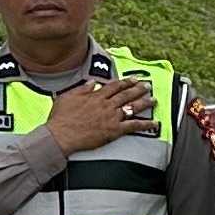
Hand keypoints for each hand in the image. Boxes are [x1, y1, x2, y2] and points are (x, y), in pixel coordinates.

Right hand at [42, 76, 159, 154]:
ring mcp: (112, 117)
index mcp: (96, 96)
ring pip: (133, 107)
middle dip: (139, 89)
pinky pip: (134, 126)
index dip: (126, 82)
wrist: (61, 135)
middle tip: (148, 86)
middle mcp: (107, 105)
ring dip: (145, 103)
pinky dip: (145, 124)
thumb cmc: (60, 118)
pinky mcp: (115, 130)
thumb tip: (91, 82)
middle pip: (126, 95)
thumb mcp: (67, 97)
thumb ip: (82, 89)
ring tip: (154, 100)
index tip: (134, 80)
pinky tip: (154, 123)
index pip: (114, 86)